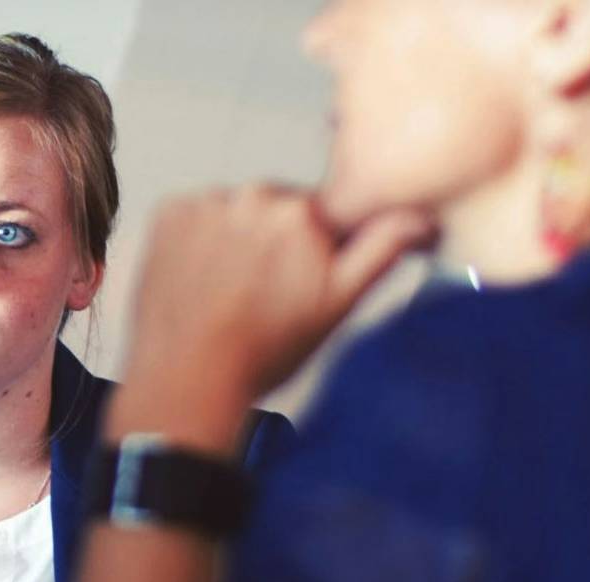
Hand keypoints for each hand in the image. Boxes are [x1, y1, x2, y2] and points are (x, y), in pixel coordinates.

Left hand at [121, 186, 432, 422]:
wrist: (187, 377)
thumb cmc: (262, 352)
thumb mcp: (338, 305)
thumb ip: (381, 250)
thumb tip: (420, 216)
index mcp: (303, 212)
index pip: (322, 214)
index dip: (316, 248)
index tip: (301, 277)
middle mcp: (253, 195)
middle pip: (276, 209)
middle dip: (275, 242)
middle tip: (262, 294)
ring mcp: (206, 203)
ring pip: (234, 212)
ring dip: (235, 239)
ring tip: (228, 291)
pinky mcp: (168, 214)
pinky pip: (194, 216)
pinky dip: (197, 240)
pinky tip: (200, 280)